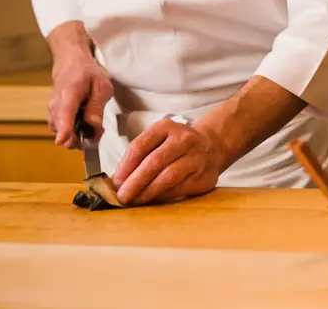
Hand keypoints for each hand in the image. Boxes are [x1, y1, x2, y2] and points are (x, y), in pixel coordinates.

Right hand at [47, 51, 112, 148]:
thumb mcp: (101, 87)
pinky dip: (74, 132)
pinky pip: (63, 131)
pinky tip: (84, 123)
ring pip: (63, 134)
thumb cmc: (86, 75)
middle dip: (80, 138)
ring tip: (93, 124)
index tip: (63, 141)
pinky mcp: (53, 118)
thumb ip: (97, 108)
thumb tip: (94, 128)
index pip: (63, 114)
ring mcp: (51, 112)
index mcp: (68, 93)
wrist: (70, 66)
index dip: (64, 130)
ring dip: (79, 136)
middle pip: (62, 131)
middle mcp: (55, 105)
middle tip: (98, 130)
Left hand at [111, 117, 225, 205]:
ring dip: (147, 192)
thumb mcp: (159, 140)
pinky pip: (180, 189)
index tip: (115, 182)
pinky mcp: (205, 176)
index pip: (140, 146)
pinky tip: (152, 200)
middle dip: (135, 182)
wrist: (212, 146)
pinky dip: (162, 196)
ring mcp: (197, 157)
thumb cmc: (176, 146)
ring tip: (135, 200)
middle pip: (154, 162)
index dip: (125, 166)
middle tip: (122, 196)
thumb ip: (139, 156)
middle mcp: (184, 139)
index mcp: (167, 127)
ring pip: (168, 177)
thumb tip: (117, 181)